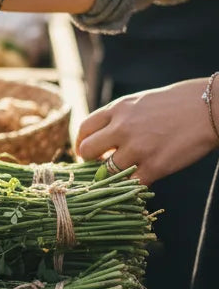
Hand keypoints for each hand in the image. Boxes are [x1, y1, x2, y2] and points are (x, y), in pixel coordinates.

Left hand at [76, 80, 218, 185]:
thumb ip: (118, 118)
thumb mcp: (139, 102)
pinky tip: (140, 180)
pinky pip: (132, 184)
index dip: (82, 143)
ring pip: (107, 171)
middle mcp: (122, 128)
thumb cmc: (177, 104)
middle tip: (100, 165)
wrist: (210, 108)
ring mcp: (138, 148)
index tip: (86, 151)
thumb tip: (103, 138)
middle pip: (87, 150)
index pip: (84, 129)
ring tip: (121, 175)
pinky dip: (132, 186)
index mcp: (117, 109)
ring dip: (111, 176)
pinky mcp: (155, 165)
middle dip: (90, 160)